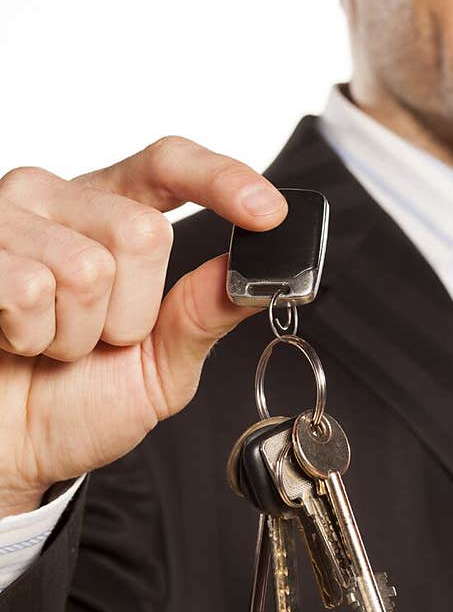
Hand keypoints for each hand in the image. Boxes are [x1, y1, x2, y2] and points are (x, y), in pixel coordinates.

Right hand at [0, 136, 287, 515]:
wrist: (5, 448)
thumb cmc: (72, 402)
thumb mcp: (159, 368)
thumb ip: (204, 317)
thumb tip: (256, 275)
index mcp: (110, 210)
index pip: (168, 164)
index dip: (221, 179)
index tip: (266, 214)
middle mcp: (58, 201)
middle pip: (140, 231)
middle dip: (130, 313)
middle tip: (92, 340)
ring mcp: (7, 219)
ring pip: (85, 268)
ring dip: (75, 334)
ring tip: (47, 344)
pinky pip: (28, 288)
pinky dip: (31, 335)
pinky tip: (12, 340)